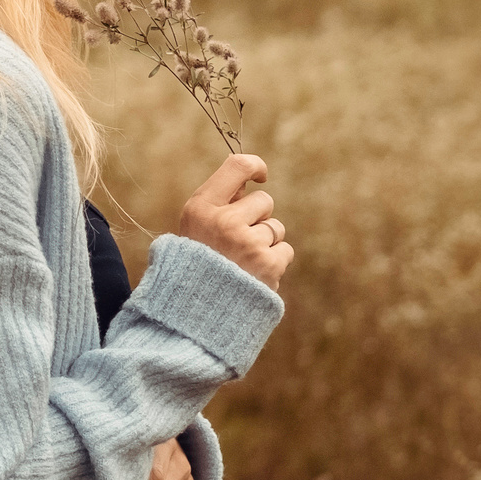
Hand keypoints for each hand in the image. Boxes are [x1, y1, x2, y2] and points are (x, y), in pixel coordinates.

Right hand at [176, 153, 293, 291]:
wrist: (196, 313)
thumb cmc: (196, 265)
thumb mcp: (194, 228)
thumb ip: (218, 202)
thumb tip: (248, 181)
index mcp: (201, 208)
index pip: (237, 166)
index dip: (255, 166)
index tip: (260, 175)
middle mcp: (225, 222)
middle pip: (264, 201)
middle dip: (256, 218)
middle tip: (236, 241)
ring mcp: (248, 244)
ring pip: (276, 227)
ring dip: (265, 242)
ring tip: (242, 262)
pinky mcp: (268, 265)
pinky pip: (285, 249)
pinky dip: (274, 261)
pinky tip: (254, 274)